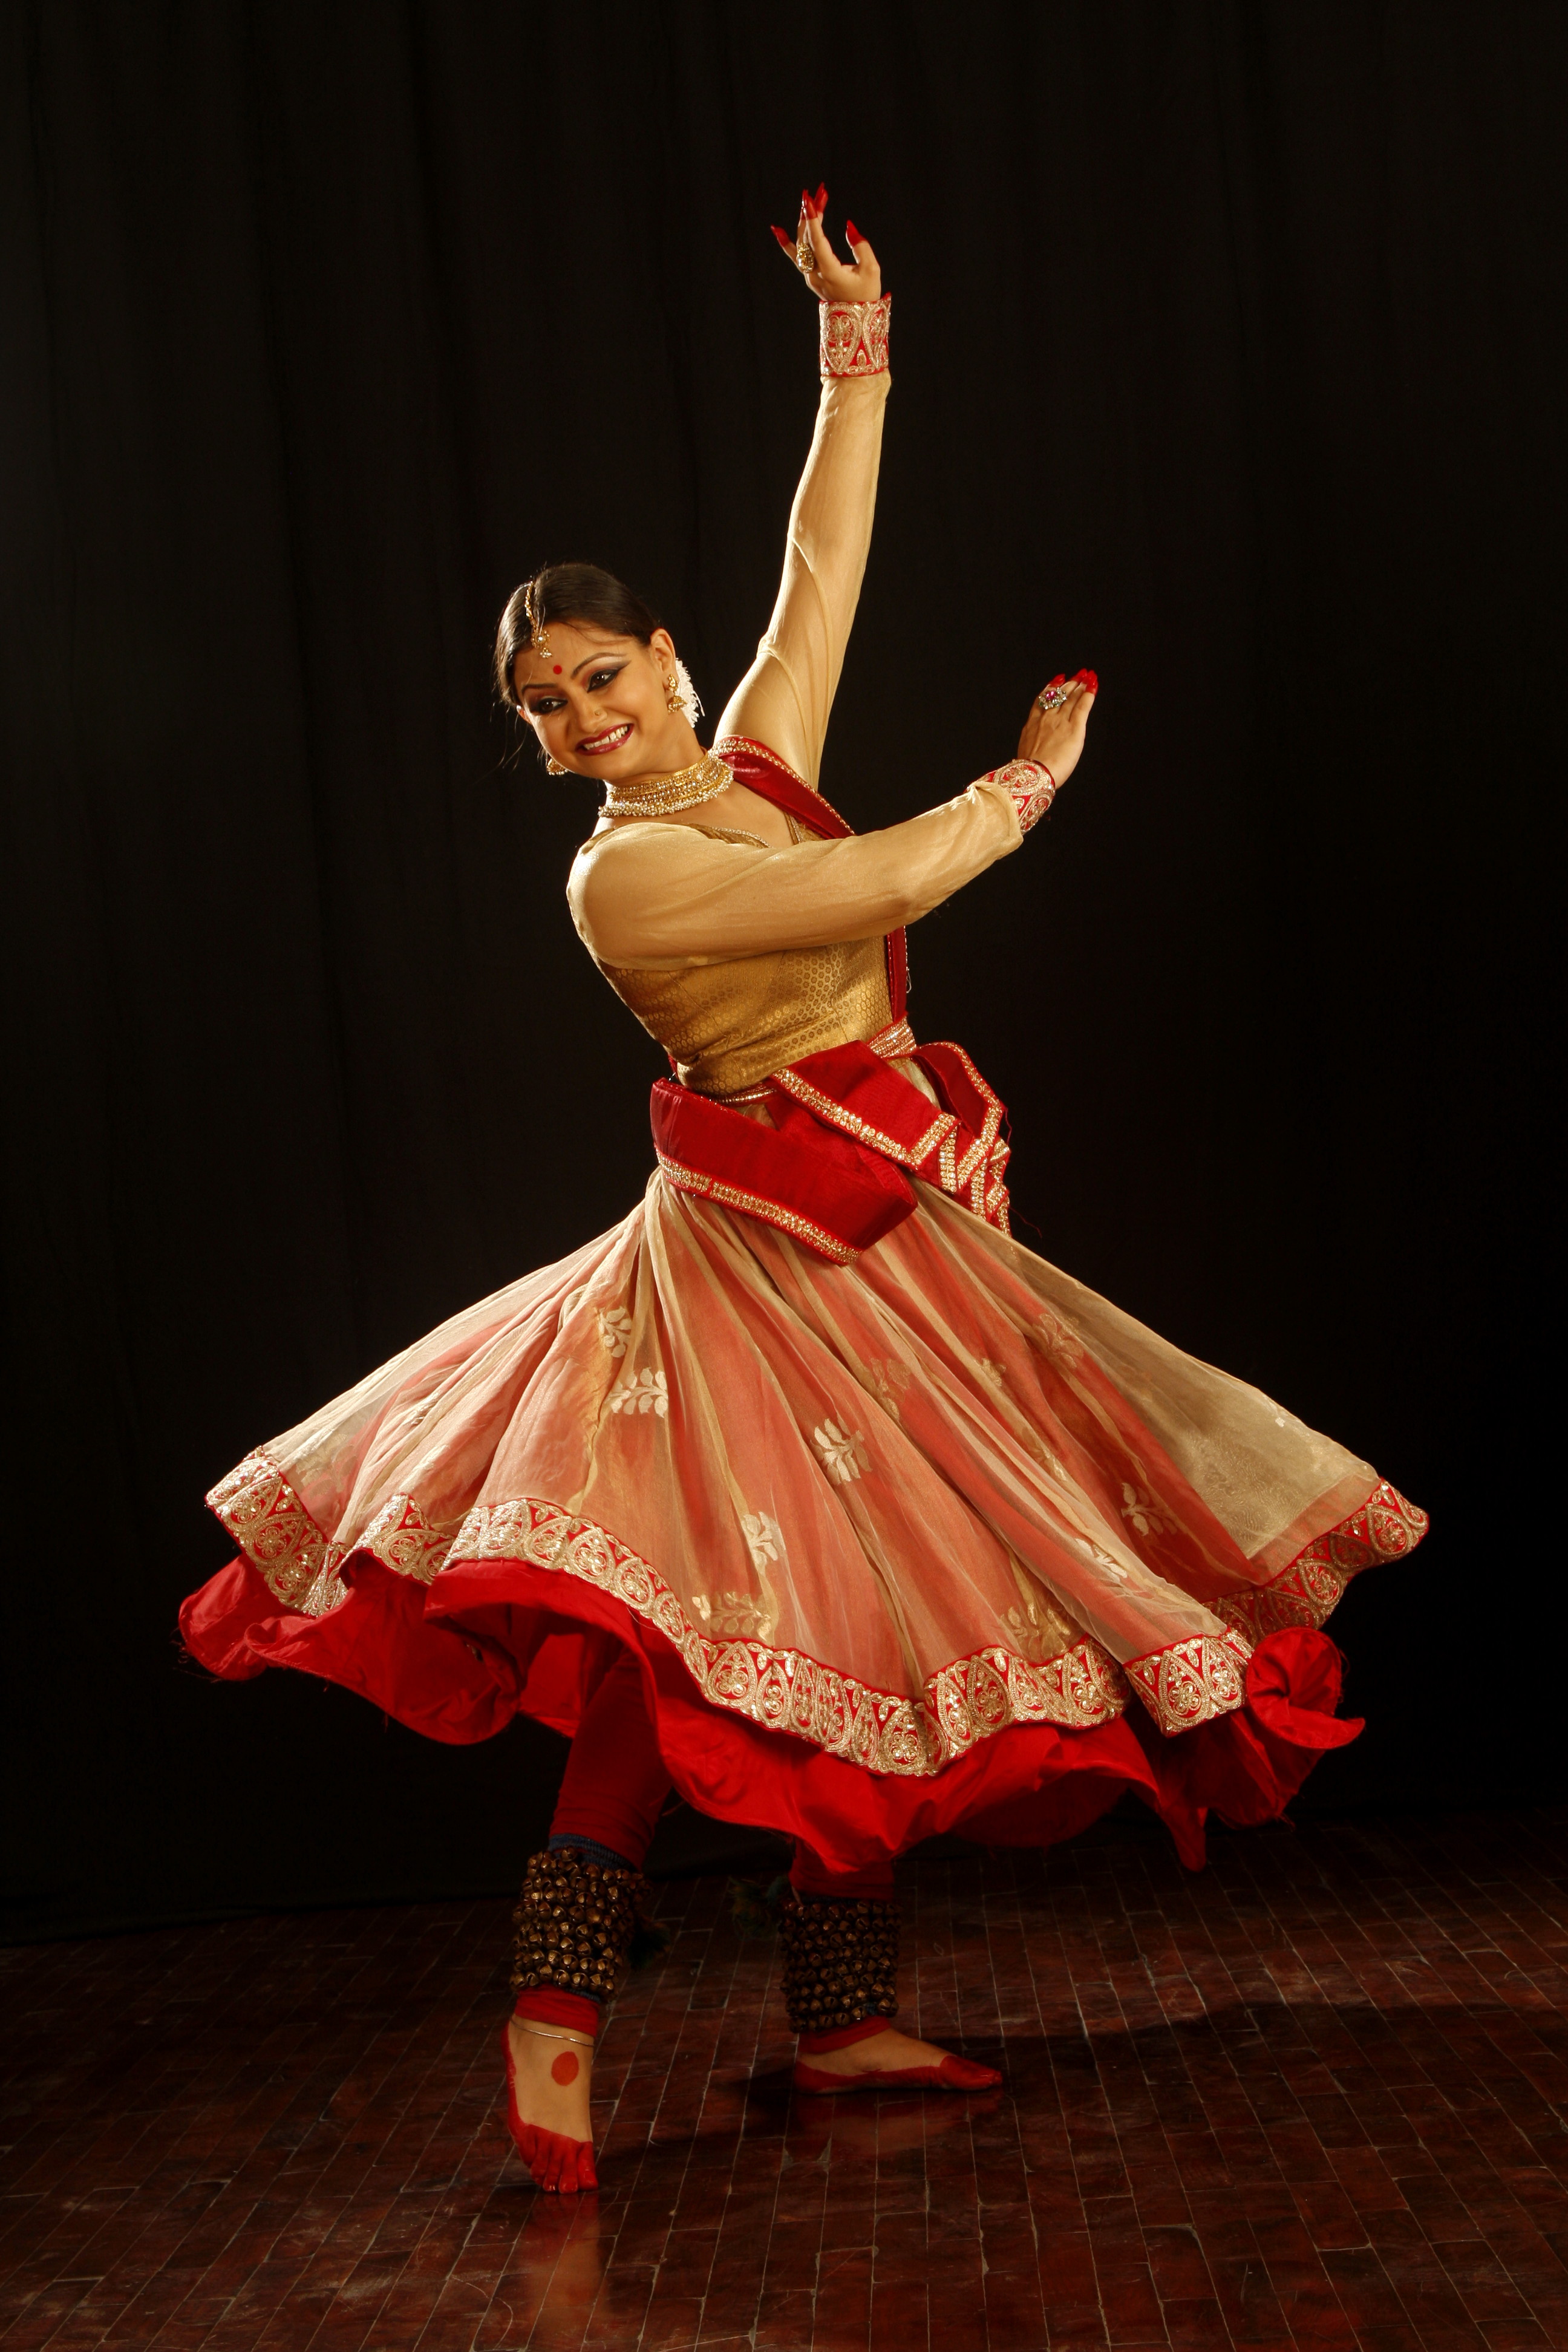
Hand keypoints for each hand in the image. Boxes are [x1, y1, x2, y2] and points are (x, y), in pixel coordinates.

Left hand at [772, 184, 881, 303]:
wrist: (855, 320)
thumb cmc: (866, 294)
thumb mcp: (872, 270)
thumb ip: (861, 246)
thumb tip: (848, 227)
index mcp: (830, 272)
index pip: (817, 241)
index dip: (813, 220)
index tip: (809, 200)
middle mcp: (815, 274)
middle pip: (808, 238)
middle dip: (812, 213)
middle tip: (818, 192)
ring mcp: (810, 276)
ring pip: (801, 245)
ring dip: (805, 222)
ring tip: (809, 201)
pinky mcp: (809, 276)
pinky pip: (796, 256)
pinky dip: (787, 242)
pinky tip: (777, 230)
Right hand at [1016, 671, 1097, 785]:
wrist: (1034, 774)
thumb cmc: (1029, 771)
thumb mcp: (1025, 751)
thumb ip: (1032, 742)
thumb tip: (1035, 747)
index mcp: (1032, 724)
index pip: (1042, 700)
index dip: (1051, 688)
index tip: (1057, 681)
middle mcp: (1046, 718)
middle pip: (1059, 696)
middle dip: (1069, 684)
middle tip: (1076, 676)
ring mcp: (1061, 721)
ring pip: (1071, 698)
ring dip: (1079, 686)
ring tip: (1086, 678)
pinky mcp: (1075, 727)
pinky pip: (1083, 706)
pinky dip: (1089, 694)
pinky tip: (1093, 686)